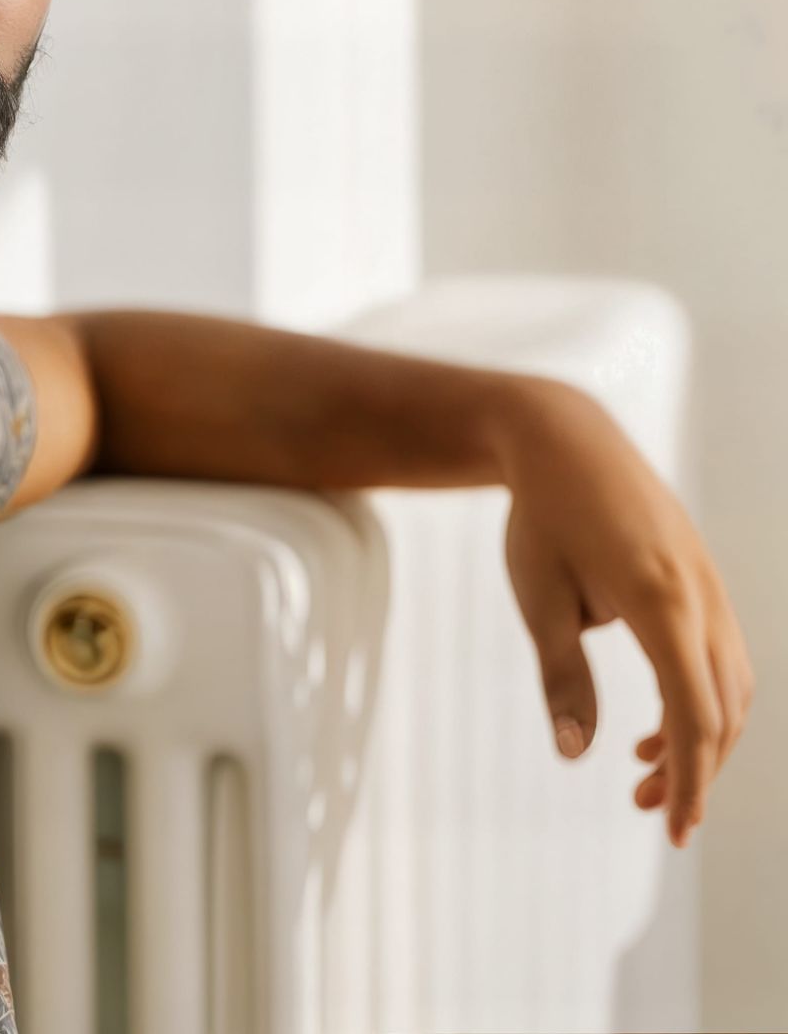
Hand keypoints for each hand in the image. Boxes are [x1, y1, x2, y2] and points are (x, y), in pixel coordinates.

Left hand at [493, 376, 753, 848]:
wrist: (563, 438)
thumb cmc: (540, 517)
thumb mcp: (538, 597)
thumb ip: (561, 677)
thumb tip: (576, 756)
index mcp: (661, 601)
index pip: (695, 715)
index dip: (690, 782)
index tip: (673, 833)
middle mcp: (701, 593)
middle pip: (725, 710)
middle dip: (696, 771)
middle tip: (646, 809)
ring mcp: (710, 583)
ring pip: (732, 685)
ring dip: (702, 737)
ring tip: (645, 768)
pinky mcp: (704, 577)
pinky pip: (721, 654)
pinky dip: (702, 697)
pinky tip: (658, 719)